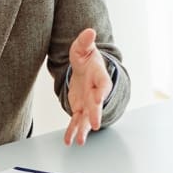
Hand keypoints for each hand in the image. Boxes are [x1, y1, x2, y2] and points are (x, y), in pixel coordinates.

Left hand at [65, 27, 111, 145]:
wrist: (86, 69)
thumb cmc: (87, 58)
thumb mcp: (83, 48)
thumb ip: (85, 42)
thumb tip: (89, 31)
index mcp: (99, 76)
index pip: (103, 85)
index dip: (102, 92)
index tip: (99, 99)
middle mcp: (96, 92)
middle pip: (96, 105)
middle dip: (95, 115)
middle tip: (95, 125)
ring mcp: (88, 102)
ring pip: (86, 117)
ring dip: (83, 129)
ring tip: (80, 141)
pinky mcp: (80, 108)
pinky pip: (76, 121)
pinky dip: (72, 131)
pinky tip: (69, 141)